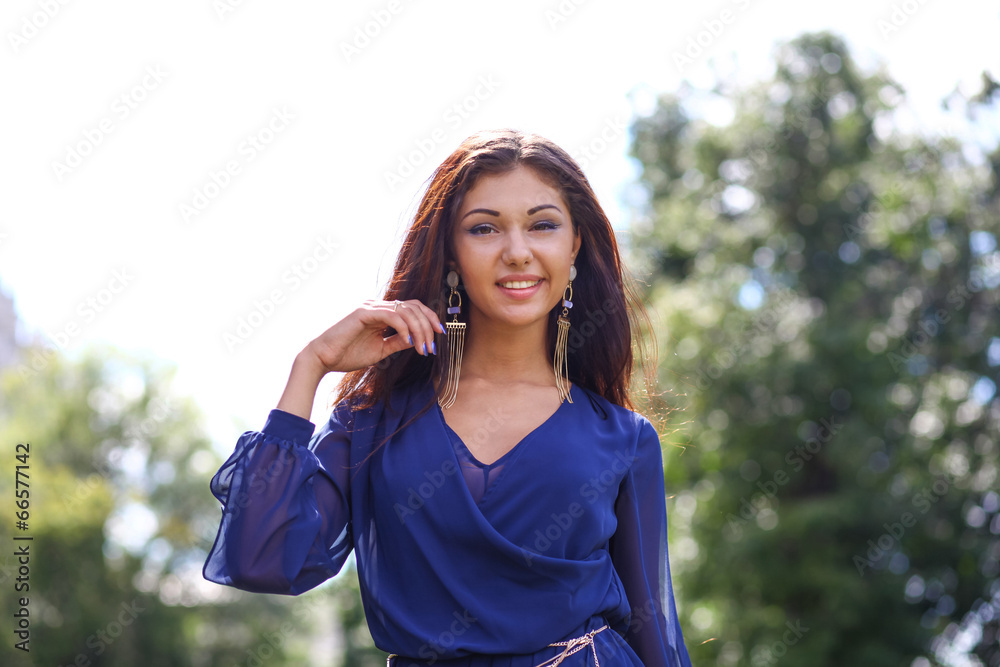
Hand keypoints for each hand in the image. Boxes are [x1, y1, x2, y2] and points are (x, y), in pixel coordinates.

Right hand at [303, 299, 446, 373]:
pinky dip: (404, 328)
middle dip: (428, 327)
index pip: (413, 308)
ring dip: (419, 330)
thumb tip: (418, 340)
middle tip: (432, 347)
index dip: (429, 319)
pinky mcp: (364, 312)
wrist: (324, 358)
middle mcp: (378, 306)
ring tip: (422, 348)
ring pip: (406, 311)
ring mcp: (371, 307)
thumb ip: (399, 342)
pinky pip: (392, 316)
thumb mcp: (381, 350)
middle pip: (414, 307)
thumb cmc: (348, 354)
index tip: (439, 335)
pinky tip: (408, 342)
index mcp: (383, 313)